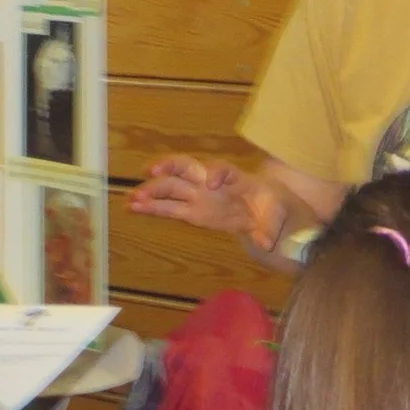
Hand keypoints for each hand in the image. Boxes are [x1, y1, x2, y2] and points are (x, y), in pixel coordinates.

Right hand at [126, 156, 286, 251]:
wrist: (264, 209)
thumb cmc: (271, 206)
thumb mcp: (277, 215)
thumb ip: (270, 228)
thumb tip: (266, 242)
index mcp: (236, 178)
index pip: (224, 169)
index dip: (216, 172)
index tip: (211, 182)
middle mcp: (211, 181)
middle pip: (188, 166)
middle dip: (170, 166)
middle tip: (152, 171)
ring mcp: (198, 194)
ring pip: (172, 185)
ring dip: (152, 189)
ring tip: (132, 198)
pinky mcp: (191, 210)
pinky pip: (168, 206)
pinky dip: (151, 207)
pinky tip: (132, 208)